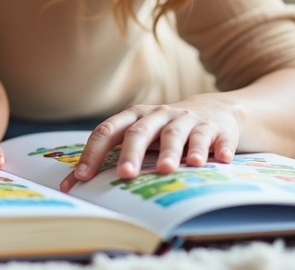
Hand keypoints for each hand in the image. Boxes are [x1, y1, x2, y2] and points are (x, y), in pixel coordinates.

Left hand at [60, 96, 239, 191]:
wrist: (213, 110)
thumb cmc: (165, 131)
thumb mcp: (141, 137)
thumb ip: (115, 156)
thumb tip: (76, 183)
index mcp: (134, 117)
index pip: (108, 131)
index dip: (93, 153)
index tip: (82, 176)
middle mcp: (158, 115)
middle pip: (140, 132)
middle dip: (131, 153)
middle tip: (125, 174)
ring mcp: (186, 120)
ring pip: (175, 134)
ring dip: (171, 151)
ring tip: (168, 169)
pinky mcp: (214, 129)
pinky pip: (213, 138)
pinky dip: (215, 149)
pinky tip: (217, 160)